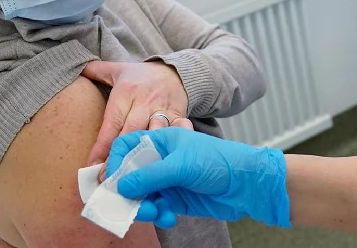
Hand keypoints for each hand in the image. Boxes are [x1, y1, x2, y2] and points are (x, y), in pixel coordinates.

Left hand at [81, 60, 193, 167]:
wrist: (176, 71)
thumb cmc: (141, 76)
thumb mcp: (118, 69)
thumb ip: (96, 71)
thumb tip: (77, 69)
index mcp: (126, 92)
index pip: (112, 122)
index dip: (102, 146)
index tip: (92, 166)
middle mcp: (144, 101)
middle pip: (131, 132)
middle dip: (120, 156)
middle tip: (109, 179)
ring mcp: (163, 109)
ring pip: (154, 134)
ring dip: (145, 155)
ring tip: (135, 177)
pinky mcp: (179, 116)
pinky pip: (178, 131)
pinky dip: (174, 144)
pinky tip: (167, 163)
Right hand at [106, 128, 290, 228]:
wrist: (247, 184)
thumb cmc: (218, 162)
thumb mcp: (182, 165)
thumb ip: (150, 176)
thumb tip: (120, 186)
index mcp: (161, 139)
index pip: (127, 146)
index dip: (115, 163)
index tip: (110, 182)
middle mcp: (161, 158)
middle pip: (130, 175)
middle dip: (129, 192)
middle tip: (133, 206)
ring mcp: (167, 179)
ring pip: (141, 195)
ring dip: (143, 207)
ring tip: (155, 213)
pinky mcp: (174, 197)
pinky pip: (155, 207)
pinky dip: (157, 214)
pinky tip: (167, 218)